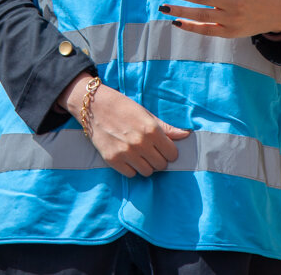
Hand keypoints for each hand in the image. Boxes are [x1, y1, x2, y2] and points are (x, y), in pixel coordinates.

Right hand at [59, 73, 188, 176]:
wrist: (94, 106)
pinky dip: (131, 168)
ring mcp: (126, 153)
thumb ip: (166, 128)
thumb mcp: (146, 114)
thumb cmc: (122, 107)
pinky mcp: (112, 160)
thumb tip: (186, 135)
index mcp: (151, 130)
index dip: (169, 151)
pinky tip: (128, 157)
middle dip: (158, 159)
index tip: (163, 148)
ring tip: (139, 154)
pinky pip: (131, 174)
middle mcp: (140, 143)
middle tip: (150, 150)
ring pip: (147, 172)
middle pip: (160, 165)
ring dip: (146, 165)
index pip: (171, 154)